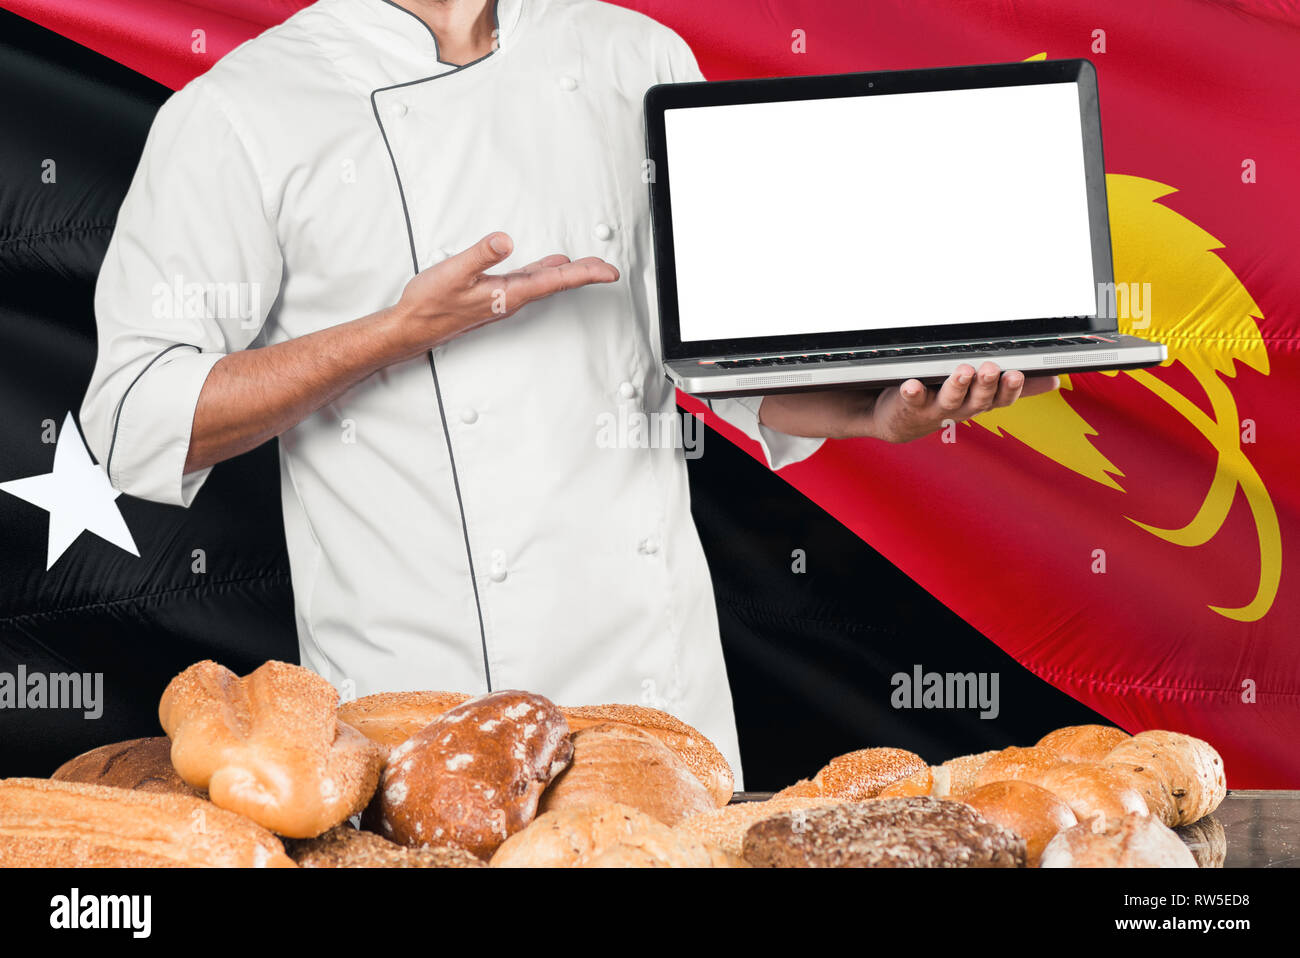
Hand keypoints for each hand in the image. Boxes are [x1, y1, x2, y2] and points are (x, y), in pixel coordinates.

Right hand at [391, 231, 618, 352]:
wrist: (412, 328)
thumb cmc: (430, 304)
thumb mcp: (454, 273)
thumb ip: (480, 255)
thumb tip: (505, 241)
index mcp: (509, 293)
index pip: (556, 281)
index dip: (586, 274)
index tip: (609, 272)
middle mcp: (511, 298)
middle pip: (556, 283)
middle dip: (584, 274)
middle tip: (607, 268)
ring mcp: (502, 298)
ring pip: (543, 283)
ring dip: (566, 274)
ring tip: (586, 265)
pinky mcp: (492, 295)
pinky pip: (527, 282)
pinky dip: (543, 272)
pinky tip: (547, 265)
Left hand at [757, 361, 1059, 442]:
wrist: (896, 419)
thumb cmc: (940, 398)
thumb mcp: (979, 393)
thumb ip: (1012, 386)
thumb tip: (1056, 382)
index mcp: (978, 402)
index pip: (1002, 398)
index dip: (1012, 389)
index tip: (1020, 374)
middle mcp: (958, 408)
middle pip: (978, 400)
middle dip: (987, 385)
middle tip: (992, 369)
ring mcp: (933, 410)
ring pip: (949, 400)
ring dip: (957, 386)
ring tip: (963, 370)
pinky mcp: (907, 406)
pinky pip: (911, 399)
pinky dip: (912, 392)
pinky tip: (912, 383)